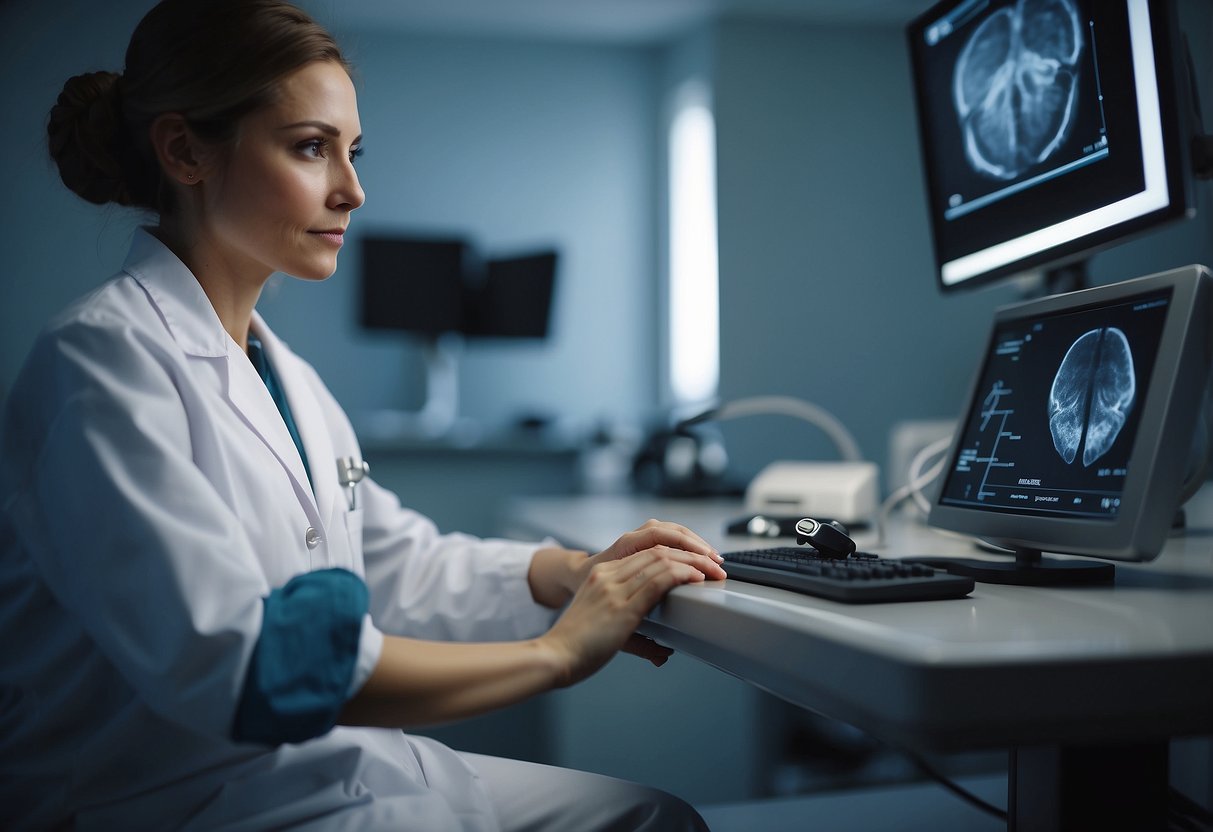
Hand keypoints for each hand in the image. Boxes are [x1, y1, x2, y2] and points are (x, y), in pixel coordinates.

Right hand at [539, 521, 726, 685]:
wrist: (553, 657)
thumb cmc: (575, 648)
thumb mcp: (606, 630)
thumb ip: (637, 639)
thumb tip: (662, 654)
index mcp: (602, 575)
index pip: (647, 552)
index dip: (678, 555)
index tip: (699, 565)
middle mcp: (608, 575)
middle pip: (658, 550)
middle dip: (692, 555)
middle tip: (715, 564)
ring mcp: (614, 587)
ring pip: (662, 560)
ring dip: (695, 563)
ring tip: (714, 571)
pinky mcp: (622, 605)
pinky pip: (659, 580)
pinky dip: (683, 576)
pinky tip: (697, 580)